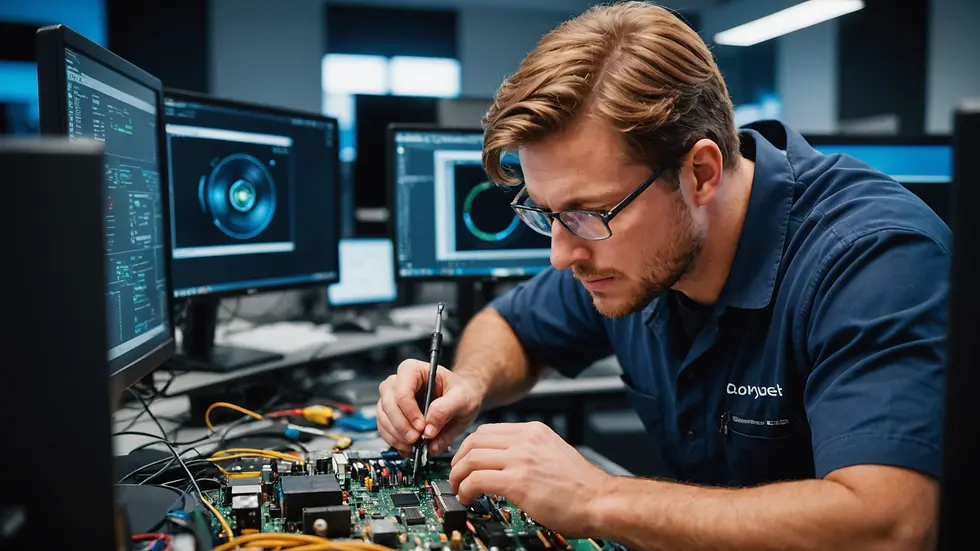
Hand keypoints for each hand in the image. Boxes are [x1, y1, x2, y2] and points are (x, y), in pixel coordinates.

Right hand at [376, 359, 483, 455]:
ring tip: (414, 445)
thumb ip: (446, 410)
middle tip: (416, 439)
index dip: (410, 411)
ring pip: (383, 417)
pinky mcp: (391, 415)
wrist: (461, 400)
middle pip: (388, 403)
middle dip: (401, 425)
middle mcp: (398, 382)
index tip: (422, 426)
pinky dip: (394, 441)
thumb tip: (429, 430)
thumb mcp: (462, 398)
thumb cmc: (461, 392)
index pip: (402, 390)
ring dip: (396, 435)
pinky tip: (409, 446)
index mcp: (413, 370)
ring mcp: (391, 398)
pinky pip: (384, 428)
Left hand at [449, 422, 610, 537]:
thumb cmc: (582, 486)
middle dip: (458, 460)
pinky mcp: (517, 482)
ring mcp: (521, 459)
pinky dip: (466, 489)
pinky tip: (468, 498)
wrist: (600, 501)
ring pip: (471, 459)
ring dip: (458, 476)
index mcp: (534, 431)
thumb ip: (529, 451)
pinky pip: (477, 480)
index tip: (465, 460)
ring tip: (459, 489)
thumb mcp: (553, 453)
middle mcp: (526, 440)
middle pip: (475, 441)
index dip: (470, 447)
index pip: (488, 430)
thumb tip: (505, 460)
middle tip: (456, 475)